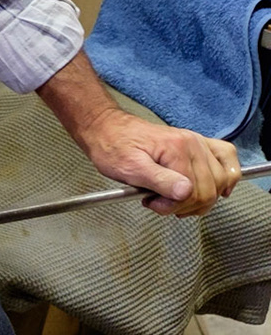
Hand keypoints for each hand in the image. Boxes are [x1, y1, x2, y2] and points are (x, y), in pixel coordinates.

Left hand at [74, 109, 241, 216]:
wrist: (106, 129)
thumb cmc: (113, 148)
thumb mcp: (129, 168)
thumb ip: (159, 181)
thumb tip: (186, 193)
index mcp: (177, 149)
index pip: (192, 192)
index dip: (173, 206)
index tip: (152, 204)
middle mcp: (194, 144)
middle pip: (209, 189)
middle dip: (186, 204)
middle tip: (161, 203)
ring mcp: (198, 142)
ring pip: (221, 180)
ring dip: (204, 197)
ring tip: (178, 199)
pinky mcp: (198, 144)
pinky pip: (227, 158)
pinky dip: (228, 176)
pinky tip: (221, 189)